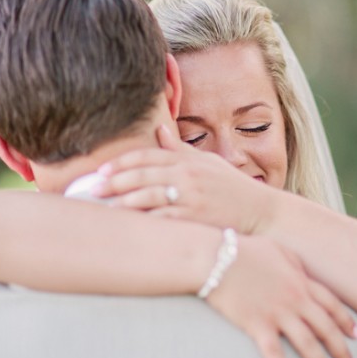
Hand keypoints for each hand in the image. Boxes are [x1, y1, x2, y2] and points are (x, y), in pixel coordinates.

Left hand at [95, 125, 269, 233]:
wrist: (263, 212)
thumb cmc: (234, 188)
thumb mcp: (209, 162)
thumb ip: (181, 149)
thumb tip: (160, 131)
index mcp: (188, 160)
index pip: (148, 155)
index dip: (122, 162)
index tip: (102, 170)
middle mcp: (188, 175)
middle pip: (142, 174)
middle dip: (114, 181)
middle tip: (93, 188)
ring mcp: (192, 197)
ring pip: (148, 196)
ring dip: (123, 202)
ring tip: (104, 207)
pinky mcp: (196, 219)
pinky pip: (163, 219)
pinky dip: (145, 222)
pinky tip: (129, 226)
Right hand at [212, 234, 356, 357]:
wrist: (218, 258)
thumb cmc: (245, 250)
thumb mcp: (278, 250)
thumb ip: (295, 265)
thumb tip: (303, 275)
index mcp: (301, 281)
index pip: (332, 304)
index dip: (346, 322)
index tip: (356, 337)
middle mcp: (295, 299)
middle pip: (326, 328)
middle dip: (342, 350)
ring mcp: (278, 313)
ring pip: (307, 343)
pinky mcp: (257, 324)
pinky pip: (273, 353)